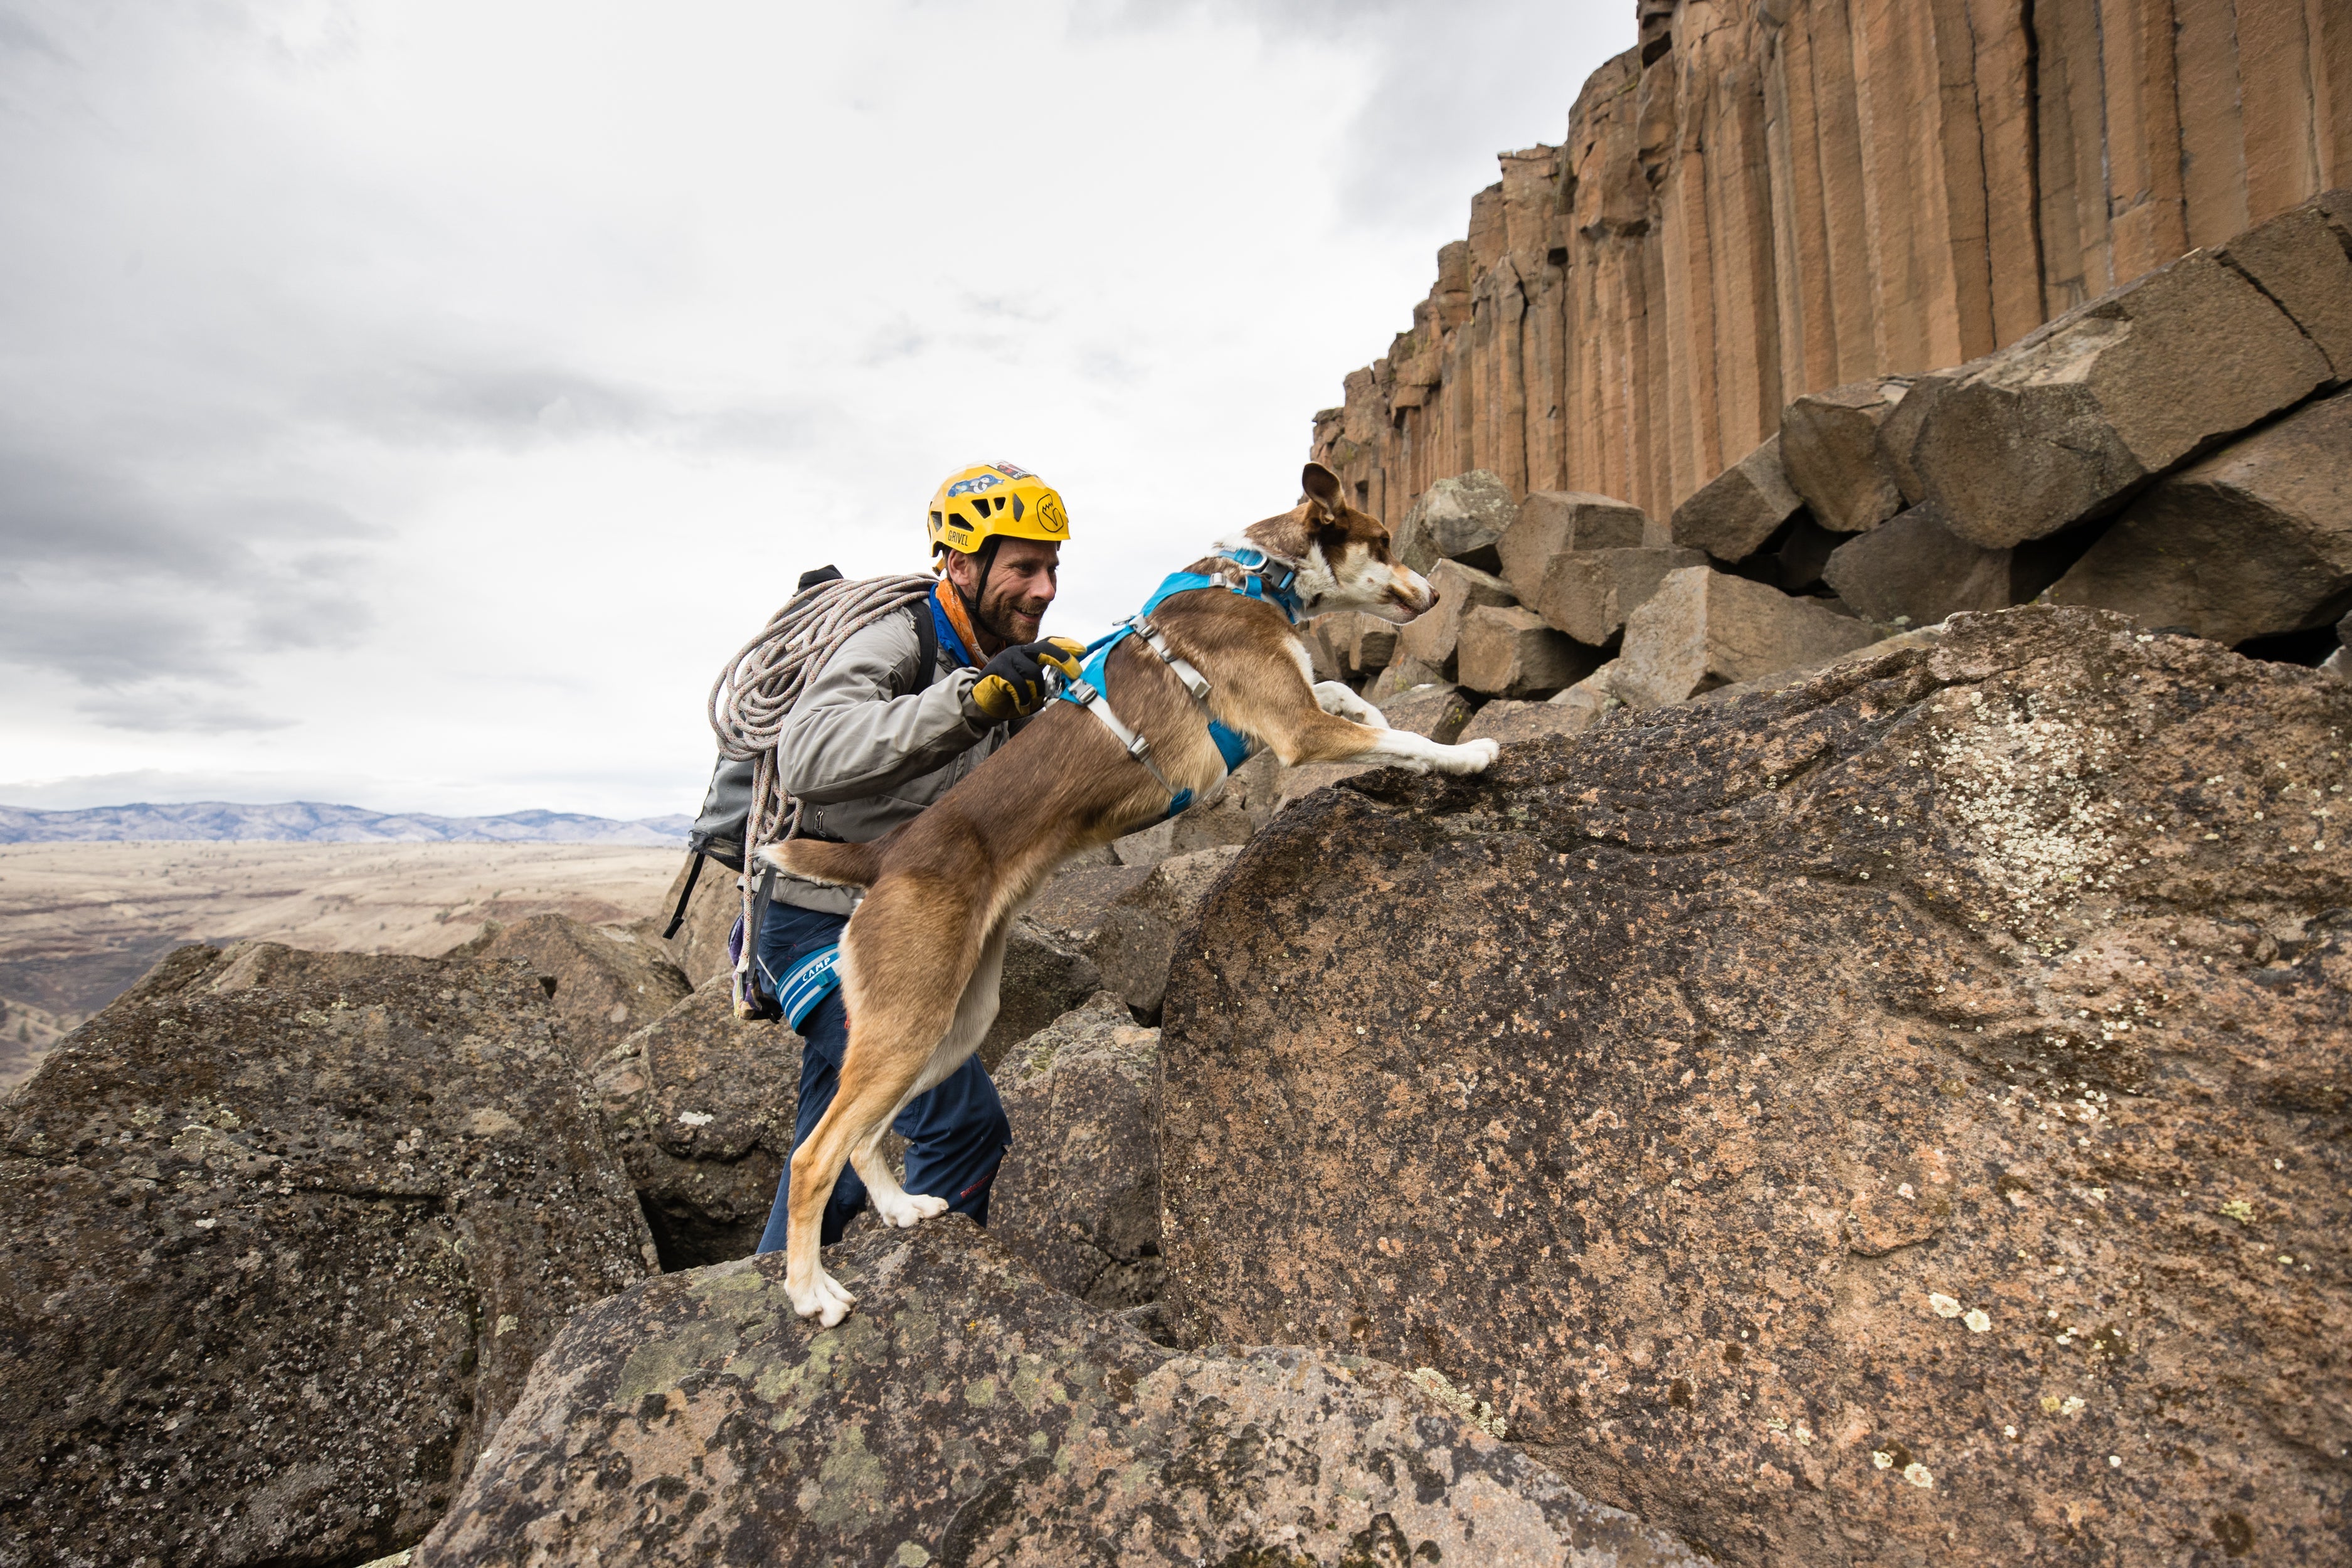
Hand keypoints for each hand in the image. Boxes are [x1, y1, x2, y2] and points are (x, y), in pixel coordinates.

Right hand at [969, 637, 1086, 720]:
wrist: (984, 701)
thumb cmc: (1012, 694)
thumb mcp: (1033, 685)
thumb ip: (1048, 681)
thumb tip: (1072, 683)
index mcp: (1030, 653)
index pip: (1051, 643)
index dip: (1067, 645)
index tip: (1083, 650)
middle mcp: (1020, 651)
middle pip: (1045, 649)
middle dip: (1063, 660)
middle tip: (1076, 673)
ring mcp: (1008, 658)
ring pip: (1032, 672)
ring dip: (1037, 691)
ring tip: (1033, 702)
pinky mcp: (997, 669)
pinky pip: (1017, 683)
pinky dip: (1023, 698)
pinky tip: (1022, 705)